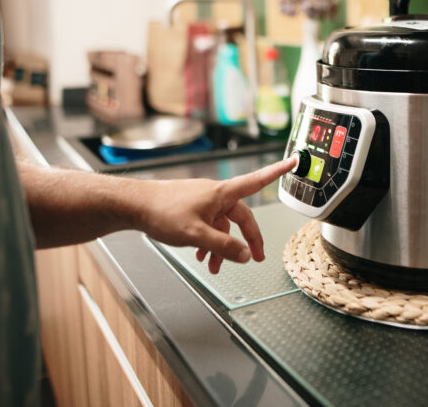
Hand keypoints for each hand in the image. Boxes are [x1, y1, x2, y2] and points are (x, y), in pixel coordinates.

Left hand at [136, 157, 295, 272]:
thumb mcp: (196, 234)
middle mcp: (215, 194)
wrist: (134, 205)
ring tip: (215, 267)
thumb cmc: (162, 212)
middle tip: (255, 257)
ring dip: (222, 246)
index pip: (256, 181)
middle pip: (241, 216)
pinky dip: (209, 241)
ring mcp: (203, 201)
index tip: (294, 160)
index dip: (277, 172)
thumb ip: (223, 247)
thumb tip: (246, 255)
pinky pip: (208, 225)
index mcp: (222, 194)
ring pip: (222, 224)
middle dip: (247, 239)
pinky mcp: (191, 207)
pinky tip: (200, 255)